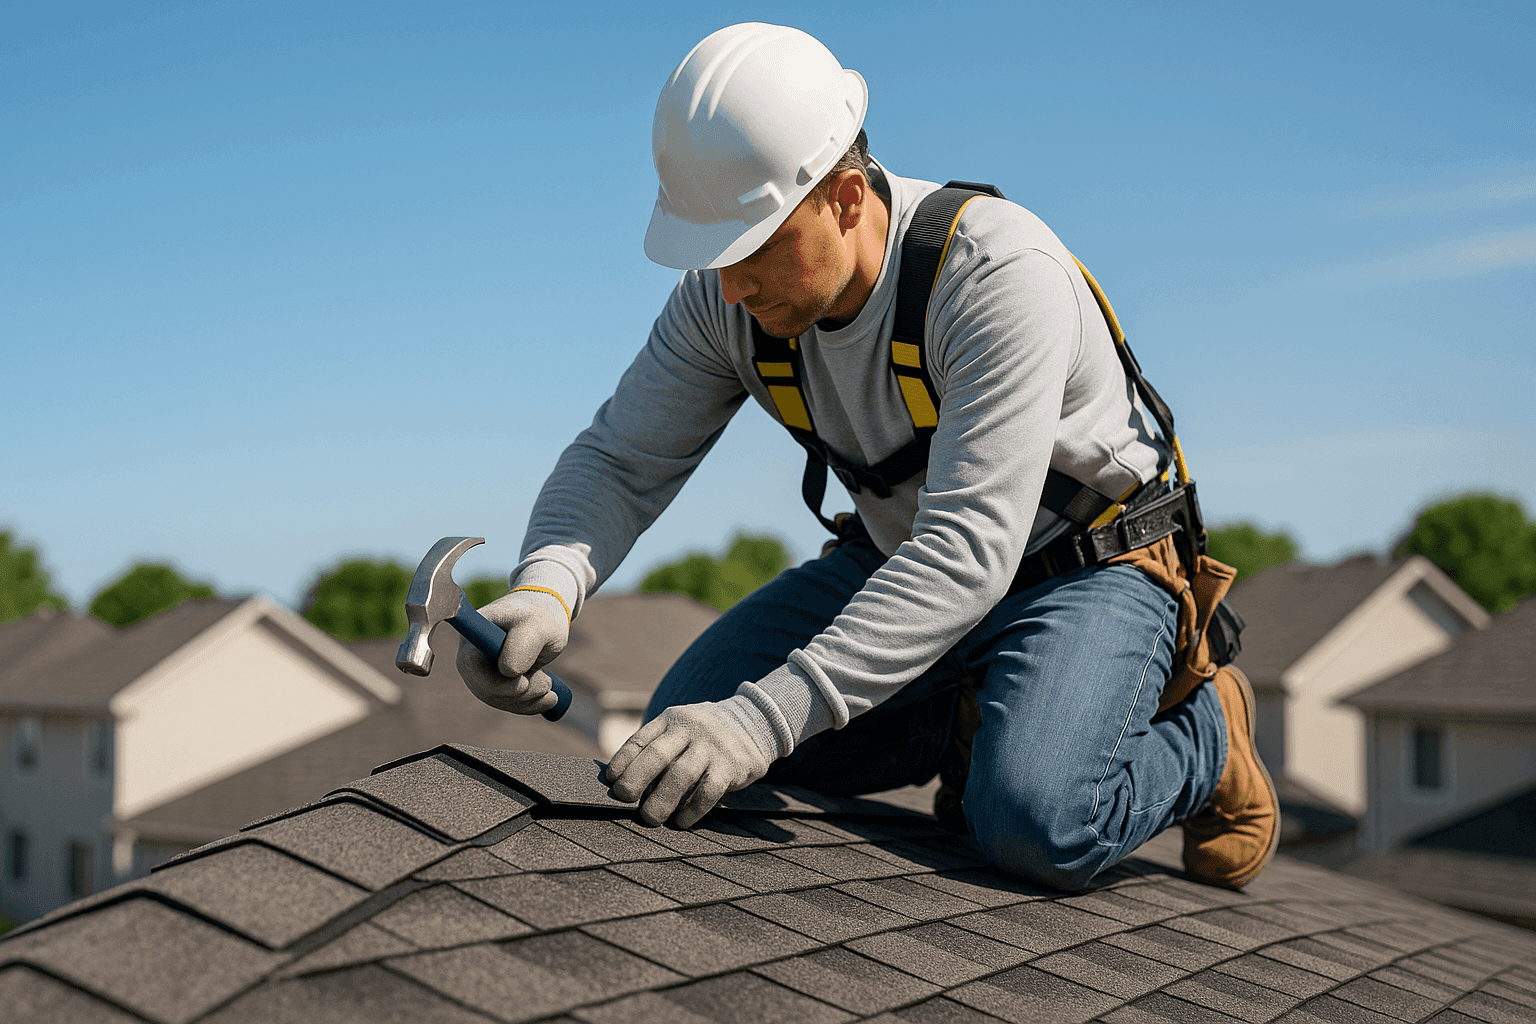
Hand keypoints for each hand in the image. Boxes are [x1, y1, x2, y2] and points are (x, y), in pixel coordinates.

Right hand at [457, 587, 568, 715]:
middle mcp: (471, 654)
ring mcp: (480, 670)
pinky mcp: (493, 682)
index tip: (525, 682)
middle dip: (519, 693)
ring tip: (550, 689)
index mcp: (474, 633)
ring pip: (496, 699)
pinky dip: (527, 704)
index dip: (497, 683)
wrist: (544, 617)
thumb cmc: (540, 616)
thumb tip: (508, 672)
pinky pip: (505, 701)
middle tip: (547, 683)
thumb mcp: (539, 625)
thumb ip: (524, 644)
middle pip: (484, 688)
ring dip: (526, 700)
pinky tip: (548, 699)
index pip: (472, 667)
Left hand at [605, 698, 775, 827]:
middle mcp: (691, 729)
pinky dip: (691, 811)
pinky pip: (707, 793)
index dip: (622, 761)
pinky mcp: (732, 766)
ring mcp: (712, 747)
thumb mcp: (681, 726)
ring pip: (680, 776)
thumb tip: (622, 780)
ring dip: (661, 801)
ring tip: (649, 818)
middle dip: (635, 780)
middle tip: (623, 799)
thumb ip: (657, 745)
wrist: (756, 721)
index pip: (641, 739)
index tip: (611, 780)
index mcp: (672, 719)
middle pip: (657, 756)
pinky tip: (681, 821)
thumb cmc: (705, 734)